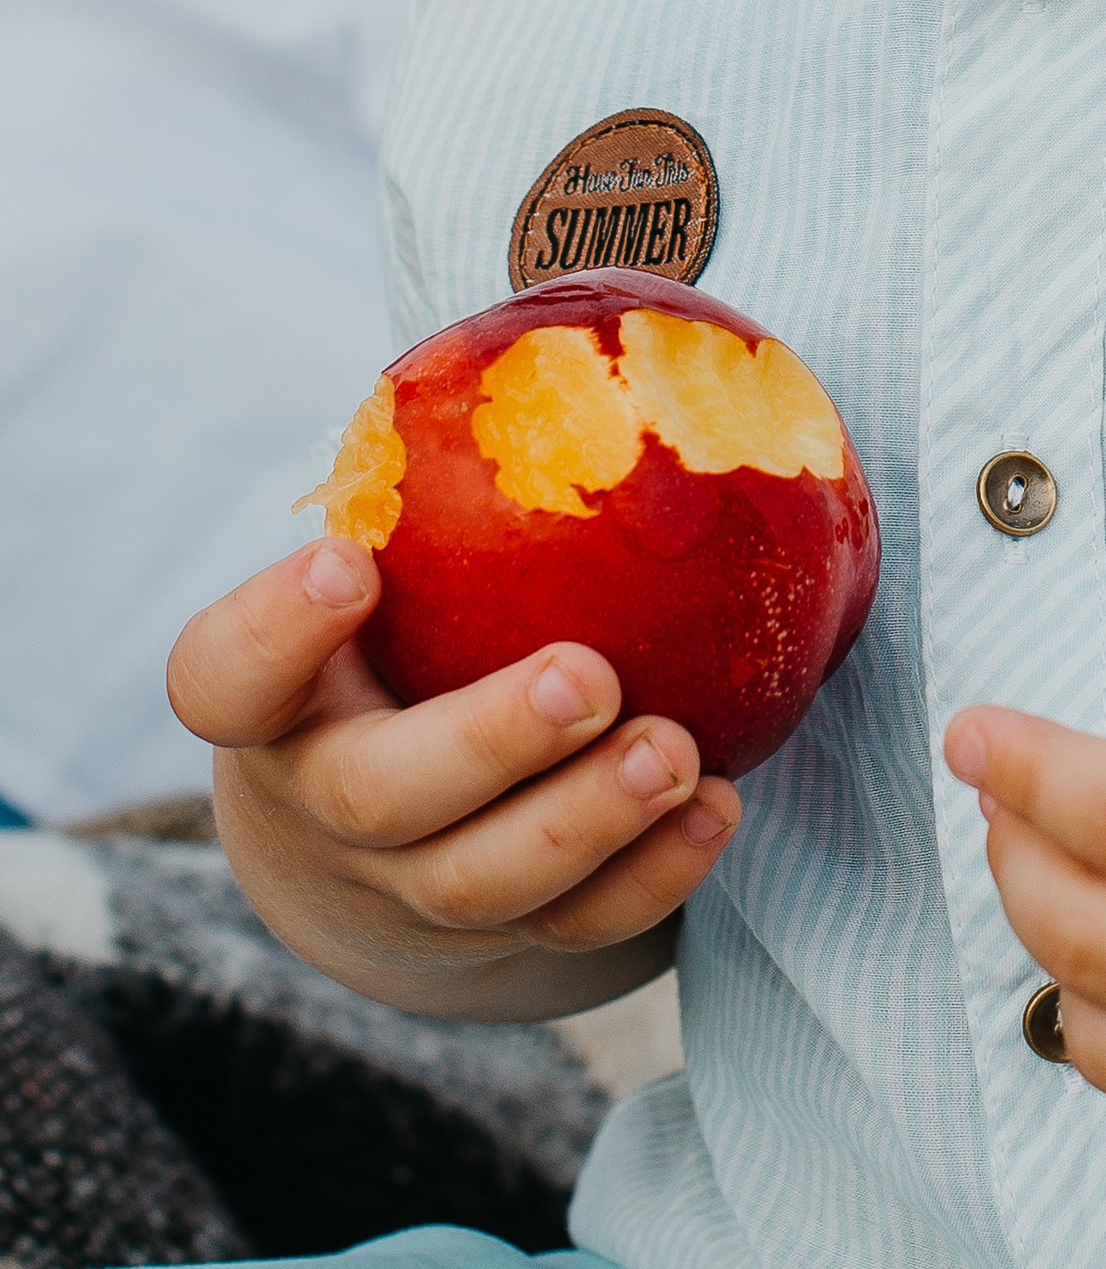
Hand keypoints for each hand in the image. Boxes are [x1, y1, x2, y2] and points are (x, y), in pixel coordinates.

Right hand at [169, 537, 738, 1021]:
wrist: (376, 843)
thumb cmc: (402, 640)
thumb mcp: (386, 571)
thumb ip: (442, 481)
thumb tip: (599, 328)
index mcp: (275, 702)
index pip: (224, 678)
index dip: (272, 630)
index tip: (346, 560)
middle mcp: (325, 803)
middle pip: (377, 797)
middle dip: (483, 742)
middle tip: (583, 676)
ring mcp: (408, 888)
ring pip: (482, 880)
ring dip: (588, 817)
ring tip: (674, 751)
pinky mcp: (503, 939)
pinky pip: (578, 928)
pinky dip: (655, 878)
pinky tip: (718, 806)